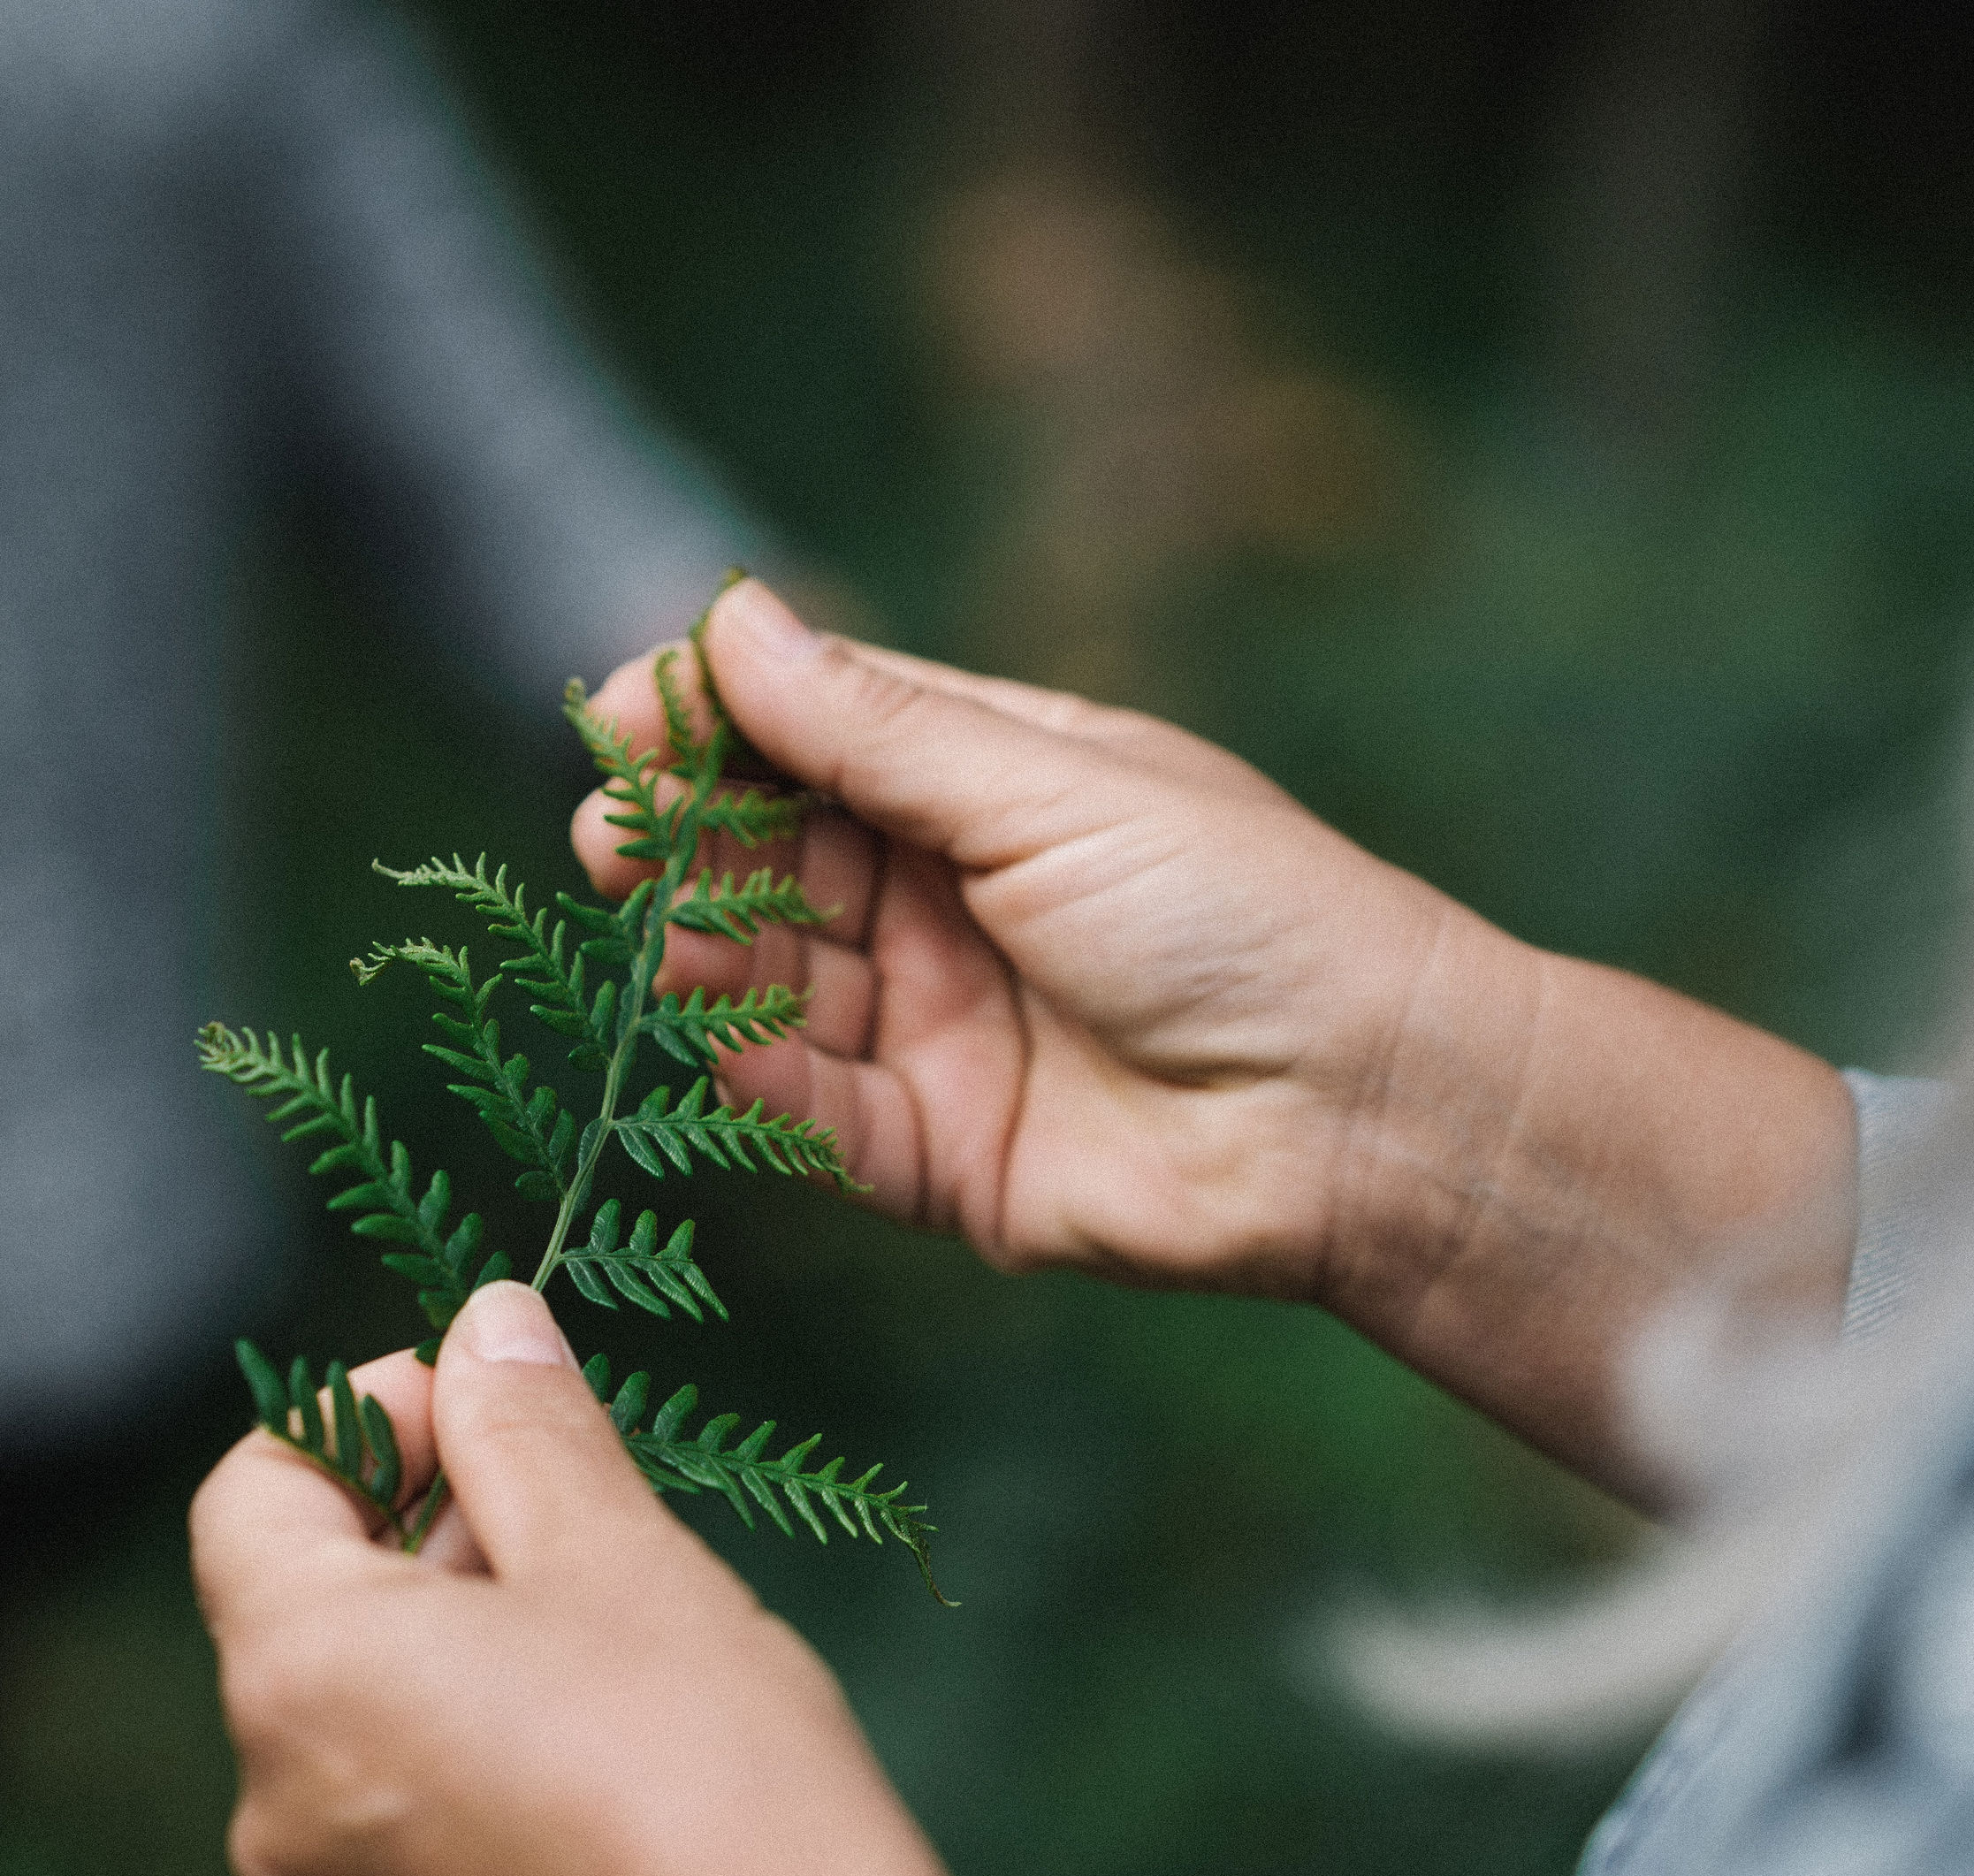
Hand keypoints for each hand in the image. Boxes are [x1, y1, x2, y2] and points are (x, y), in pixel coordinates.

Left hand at [193, 1283, 1017, 1875]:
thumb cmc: (717, 1776)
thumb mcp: (625, 1558)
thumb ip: (526, 1430)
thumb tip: (484, 1327)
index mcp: (306, 1673)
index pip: (254, 1491)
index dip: (364, 1422)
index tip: (480, 1416)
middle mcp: (275, 1824)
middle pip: (314, 1633)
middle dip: (432, 1564)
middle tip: (581, 1552)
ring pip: (365, 1770)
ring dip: (457, 1706)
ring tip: (611, 1707)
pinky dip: (477, 1843)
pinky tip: (601, 1836)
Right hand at [571, 581, 1850, 1498]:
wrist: (1365, 1112)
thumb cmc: (1244, 914)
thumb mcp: (1051, 789)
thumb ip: (877, 730)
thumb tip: (731, 622)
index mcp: (994, 786)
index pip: (817, 737)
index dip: (714, 726)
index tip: (617, 717)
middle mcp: (953, 902)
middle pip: (773, 861)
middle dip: (682, 846)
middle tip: (608, 840)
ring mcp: (940, 1029)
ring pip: (772, 986)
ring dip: (703, 960)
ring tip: (660, 939)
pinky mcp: (937, 1154)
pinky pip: (812, 1118)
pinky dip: (755, 1088)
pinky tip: (715, 1051)